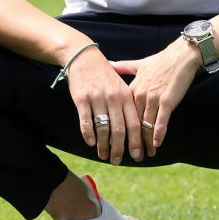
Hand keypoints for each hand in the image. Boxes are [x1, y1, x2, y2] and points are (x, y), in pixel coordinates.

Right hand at [66, 46, 143, 165]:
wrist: (85, 58)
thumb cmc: (105, 75)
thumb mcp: (121, 87)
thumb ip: (128, 106)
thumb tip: (135, 130)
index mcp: (125, 96)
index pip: (134, 123)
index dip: (136, 141)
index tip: (137, 156)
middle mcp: (113, 98)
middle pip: (119, 129)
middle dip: (119, 149)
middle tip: (118, 161)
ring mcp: (97, 98)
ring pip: (103, 128)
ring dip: (103, 145)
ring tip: (104, 156)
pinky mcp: (82, 99)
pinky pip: (86, 121)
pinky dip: (88, 134)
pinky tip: (90, 143)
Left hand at [110, 37, 201, 155]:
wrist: (181, 55)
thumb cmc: (161, 60)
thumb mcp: (139, 65)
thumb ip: (124, 67)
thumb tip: (109, 63)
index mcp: (133, 89)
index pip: (123, 115)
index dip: (120, 130)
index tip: (117, 143)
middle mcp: (140, 95)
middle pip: (133, 124)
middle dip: (132, 142)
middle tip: (130, 156)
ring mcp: (153, 99)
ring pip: (146, 125)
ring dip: (146, 142)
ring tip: (145, 155)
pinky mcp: (167, 101)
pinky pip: (161, 120)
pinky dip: (158, 133)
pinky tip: (157, 144)